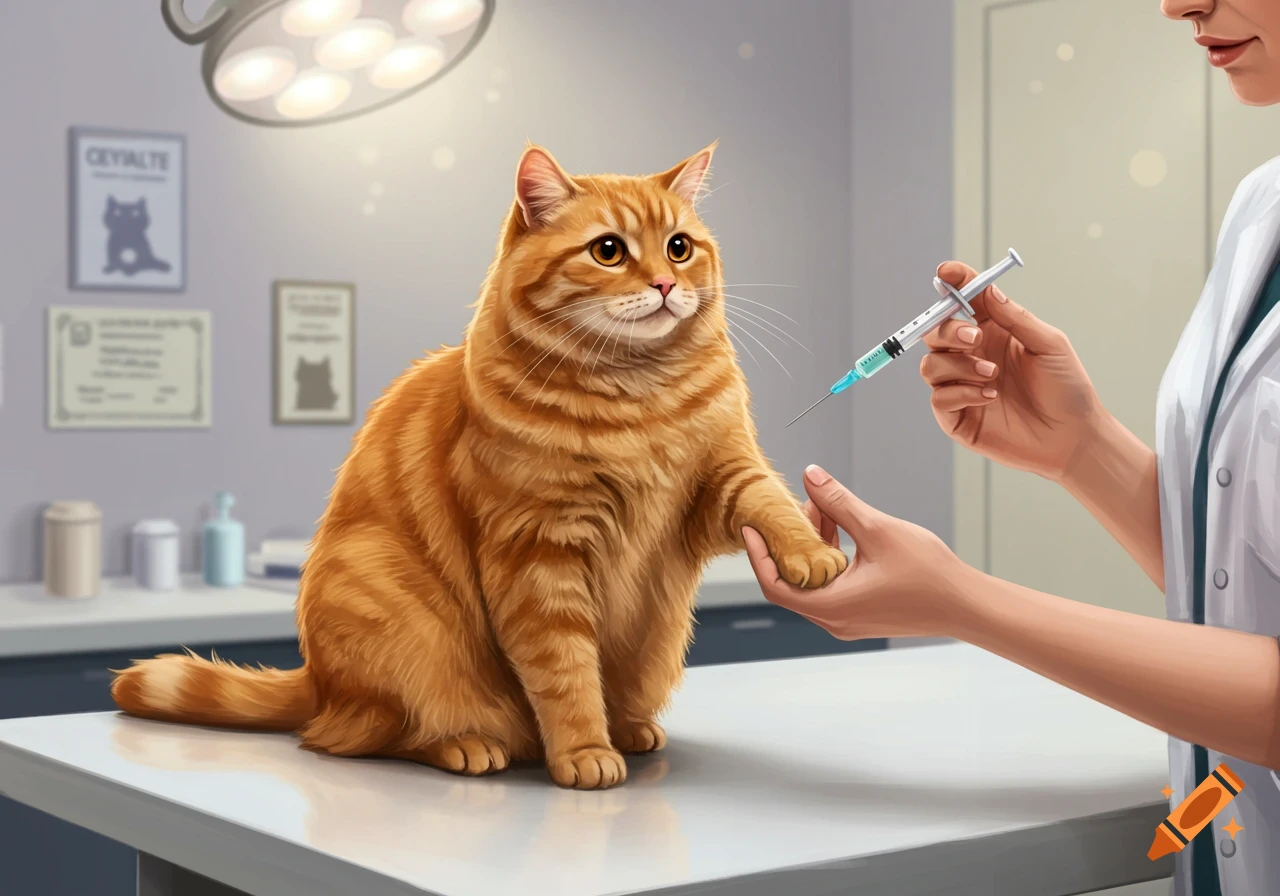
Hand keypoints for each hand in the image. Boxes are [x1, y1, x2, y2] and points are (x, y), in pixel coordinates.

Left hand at [743, 466, 971, 639]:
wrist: (967, 605)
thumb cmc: (928, 572)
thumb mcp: (877, 529)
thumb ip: (839, 503)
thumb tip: (811, 475)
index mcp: (831, 606)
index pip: (775, 585)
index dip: (758, 555)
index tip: (751, 527)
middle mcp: (834, 619)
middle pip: (794, 581)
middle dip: (791, 541)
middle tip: (799, 507)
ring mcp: (848, 619)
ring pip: (814, 581)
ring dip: (813, 546)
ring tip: (822, 509)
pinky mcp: (862, 614)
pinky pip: (832, 586)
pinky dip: (830, 558)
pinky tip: (841, 528)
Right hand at [920, 262, 1103, 481]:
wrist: (1073, 436)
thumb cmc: (1066, 388)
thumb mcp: (1049, 344)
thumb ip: (1016, 317)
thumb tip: (988, 290)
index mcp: (993, 332)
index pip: (963, 301)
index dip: (953, 284)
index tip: (946, 273)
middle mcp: (972, 356)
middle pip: (935, 332)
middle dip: (948, 330)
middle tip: (975, 338)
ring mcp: (962, 386)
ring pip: (932, 365)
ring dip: (958, 365)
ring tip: (992, 375)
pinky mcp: (958, 417)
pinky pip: (939, 398)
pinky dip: (961, 393)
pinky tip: (990, 396)